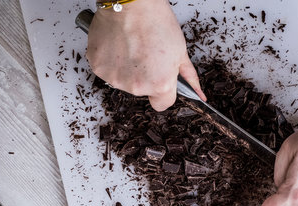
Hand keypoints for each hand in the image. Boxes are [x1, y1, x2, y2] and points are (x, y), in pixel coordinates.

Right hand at [86, 0, 205, 110]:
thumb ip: (188, 76)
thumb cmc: (155, 20)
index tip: (160, 79)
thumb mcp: (180, 50)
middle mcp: (136, 86)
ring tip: (130, 46)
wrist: (130, 2)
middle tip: (145, 52)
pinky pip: (106, 71)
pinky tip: (117, 44)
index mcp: (159, 84)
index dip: (163, 91)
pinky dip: (110, 60)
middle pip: (141, 91)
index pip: (162, 104)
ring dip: (126, 69)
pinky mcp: (98, 68)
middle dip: (144, 76)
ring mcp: (115, 79)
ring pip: (122, 81)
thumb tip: (199, 93)